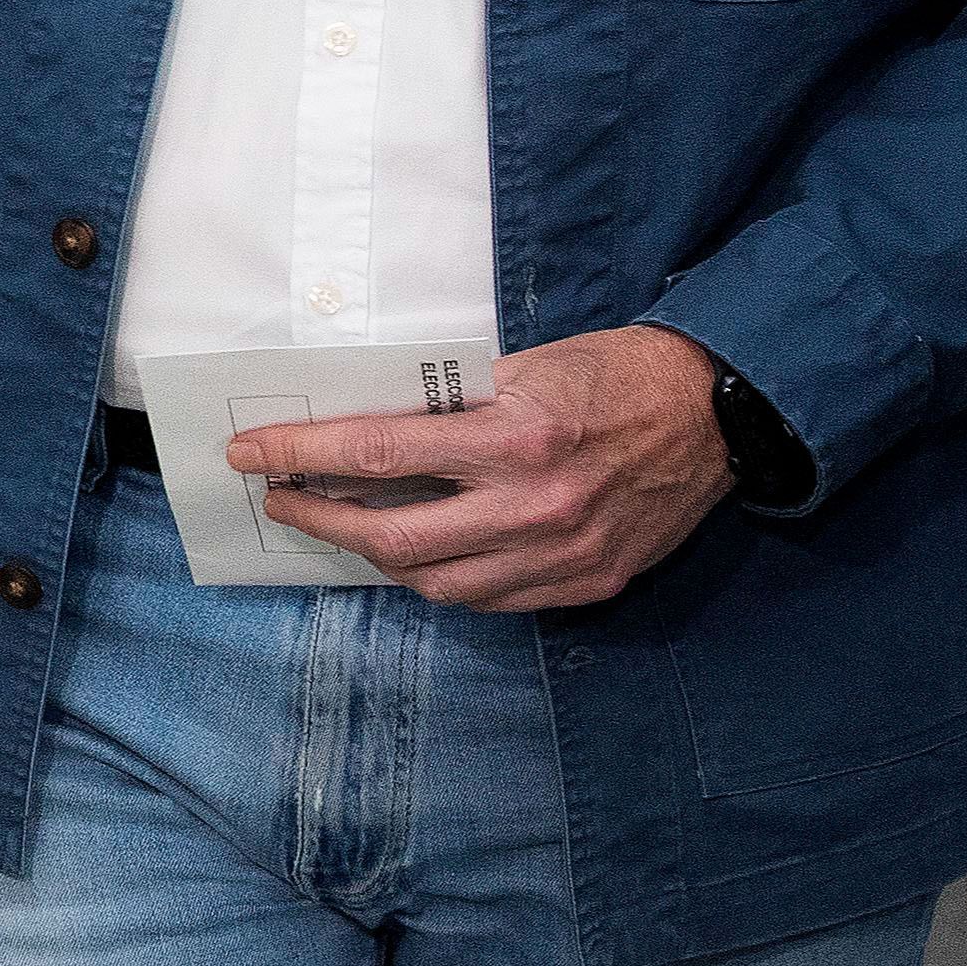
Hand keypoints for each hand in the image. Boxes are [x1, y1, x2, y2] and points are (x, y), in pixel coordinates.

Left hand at [226, 323, 736, 610]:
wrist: (716, 414)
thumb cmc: (613, 373)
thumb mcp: (524, 365)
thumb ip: (450, 403)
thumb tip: (364, 423)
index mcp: (514, 437)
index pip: (377, 454)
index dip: (301, 455)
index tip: (251, 454)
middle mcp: (534, 506)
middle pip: (394, 537)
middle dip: (320, 519)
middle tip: (281, 497)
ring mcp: (562, 554)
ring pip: (436, 582)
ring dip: (374, 558)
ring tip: (340, 526)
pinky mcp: (587, 582)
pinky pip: (490, 600)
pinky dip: (441, 579)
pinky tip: (414, 555)